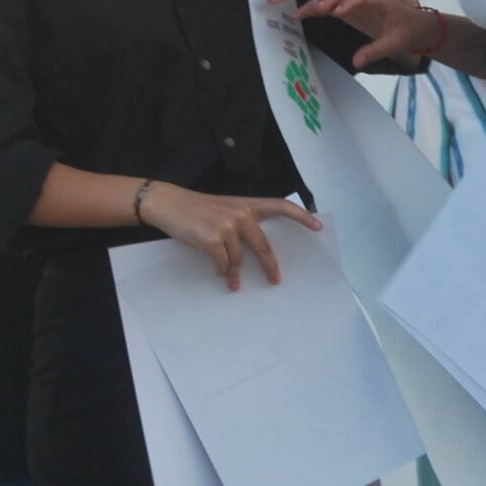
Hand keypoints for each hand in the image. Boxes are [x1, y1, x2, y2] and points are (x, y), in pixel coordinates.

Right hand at [140, 183, 322, 291]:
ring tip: (232, 283)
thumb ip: (242, 222)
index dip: (302, 216)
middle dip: (270, 266)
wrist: (168, 203)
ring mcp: (226, 226)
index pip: (281, 205)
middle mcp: (240, 213)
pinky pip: (223, 264)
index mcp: (246, 204)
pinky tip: (218, 274)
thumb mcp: (224, 208)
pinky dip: (222, 272)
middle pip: (264, 245)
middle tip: (275, 281)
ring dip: (235, 274)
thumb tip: (256, 250)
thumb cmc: (196, 209)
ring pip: (239, 259)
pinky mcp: (212, 239)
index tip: (317, 226)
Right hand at [298, 0, 434, 67]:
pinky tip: (303, 14)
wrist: (416, 26)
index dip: (349, 2)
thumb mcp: (394, 44)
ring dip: (318, 1)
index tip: (337, 14)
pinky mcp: (350, 7)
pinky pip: (332, 4)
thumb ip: (375, 51)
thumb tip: (356, 62)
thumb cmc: (407, 32)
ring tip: (301, 13)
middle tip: (311, 11)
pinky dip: (318, 7)